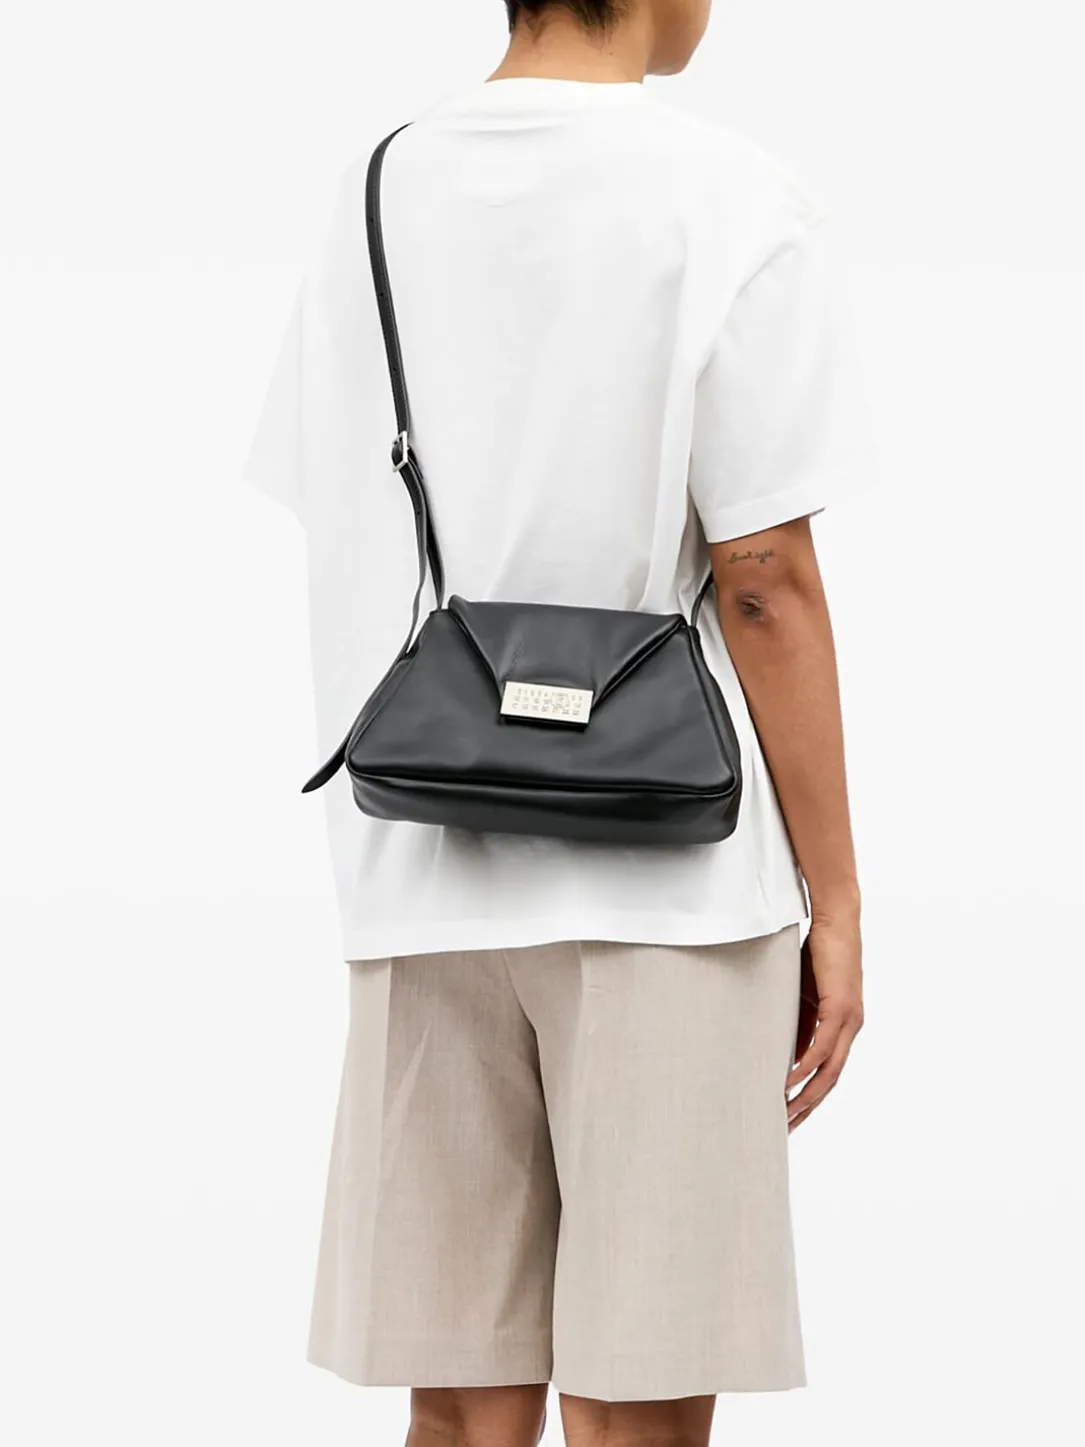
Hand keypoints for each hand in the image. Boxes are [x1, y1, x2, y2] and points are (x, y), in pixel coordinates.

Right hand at [787, 913, 863, 1130]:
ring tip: (786, 1113)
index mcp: (842, 1027)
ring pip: (829, 1070)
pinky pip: (822, 1046)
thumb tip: (786, 1049)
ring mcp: (848, 1020)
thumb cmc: (819, 952)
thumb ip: (799, 1021)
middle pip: (829, 1080)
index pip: (827, 1072)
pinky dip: (806, 1066)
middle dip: (807, 1106)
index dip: (809, 1095)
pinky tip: (790, 1081)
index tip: (790, 1115)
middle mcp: (850, 1028)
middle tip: (786, 1128)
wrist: (836, 919)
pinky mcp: (840, 1007)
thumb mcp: (804, 994)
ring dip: (806, 1094)